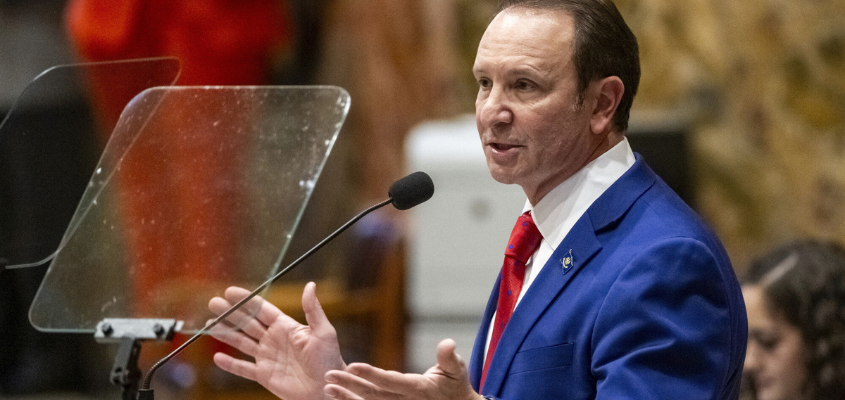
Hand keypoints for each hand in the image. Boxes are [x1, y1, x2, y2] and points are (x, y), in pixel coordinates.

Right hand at [208, 282, 344, 399]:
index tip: (230, 291)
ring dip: (225, 334)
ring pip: (241, 343)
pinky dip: (231, 364)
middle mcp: (274, 340)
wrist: (327, 388)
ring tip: (209, 324)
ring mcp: (267, 357)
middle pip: (247, 323)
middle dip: (230, 313)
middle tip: (214, 302)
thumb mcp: (323, 332)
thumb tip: (310, 285)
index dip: (246, 301)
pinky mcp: (264, 375)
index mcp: (286, 327)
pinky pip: (244, 369)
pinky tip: (218, 357)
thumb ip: (313, 310)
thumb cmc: (329, 360)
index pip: (262, 310)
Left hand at [323, 339, 482, 399]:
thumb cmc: (455, 386)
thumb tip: (448, 343)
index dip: (371, 374)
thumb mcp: (456, 371)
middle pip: (373, 393)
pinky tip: (337, 396)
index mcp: (417, 388)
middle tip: (329, 375)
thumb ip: (449, 358)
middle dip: (350, 385)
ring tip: (327, 387)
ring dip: (346, 396)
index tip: (353, 366)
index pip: (390, 381)